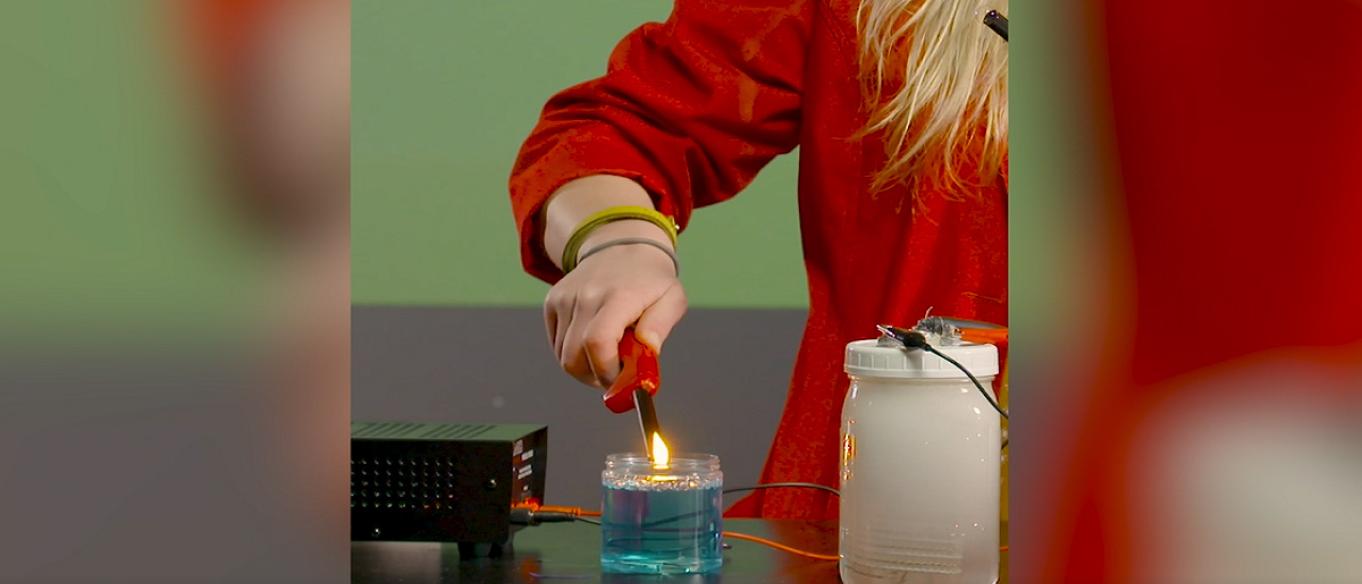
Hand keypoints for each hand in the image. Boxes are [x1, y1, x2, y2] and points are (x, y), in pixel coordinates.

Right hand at [544, 229, 685, 388]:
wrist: (621, 245)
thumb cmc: (650, 280)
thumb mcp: (672, 298)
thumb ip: (661, 326)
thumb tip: (647, 349)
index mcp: (619, 296)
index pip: (598, 342)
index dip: (606, 372)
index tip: (622, 380)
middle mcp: (586, 295)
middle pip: (574, 357)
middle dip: (595, 377)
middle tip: (616, 374)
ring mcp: (565, 298)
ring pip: (563, 357)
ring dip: (585, 368)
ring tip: (607, 356)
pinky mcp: (552, 302)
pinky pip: (556, 345)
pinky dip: (573, 354)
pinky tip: (592, 342)